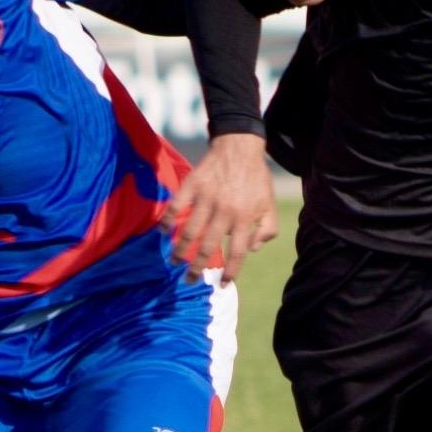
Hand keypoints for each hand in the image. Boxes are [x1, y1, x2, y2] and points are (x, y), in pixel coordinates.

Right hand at [162, 132, 277, 281]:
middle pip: (209, 247)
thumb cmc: (255, 179)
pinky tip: (162, 232)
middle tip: (189, 280)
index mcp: (245, 217)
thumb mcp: (269, 204)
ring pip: (189, 231)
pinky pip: (176, 206)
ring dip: (179, 250)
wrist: (240, 147)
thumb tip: (252, 250)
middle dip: (197, 268)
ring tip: (174, 261)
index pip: (238, 252)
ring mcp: (207, 198)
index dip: (231, 272)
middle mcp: (225, 210)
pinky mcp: (192, 185)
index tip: (222, 285)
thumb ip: (267, 229)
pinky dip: (167, 221)